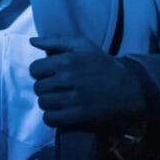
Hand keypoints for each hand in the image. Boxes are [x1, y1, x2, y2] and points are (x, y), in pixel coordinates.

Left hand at [28, 35, 144, 130]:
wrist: (127, 88)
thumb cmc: (102, 65)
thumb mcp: (82, 45)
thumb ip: (55, 40)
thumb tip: (32, 41)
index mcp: (65, 61)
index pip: (34, 69)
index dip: (41, 72)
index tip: (50, 74)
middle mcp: (66, 79)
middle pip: (38, 87)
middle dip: (45, 87)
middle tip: (57, 88)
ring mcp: (71, 99)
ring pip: (43, 103)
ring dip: (49, 102)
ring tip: (60, 99)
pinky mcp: (77, 116)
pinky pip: (50, 119)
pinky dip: (52, 117)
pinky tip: (60, 112)